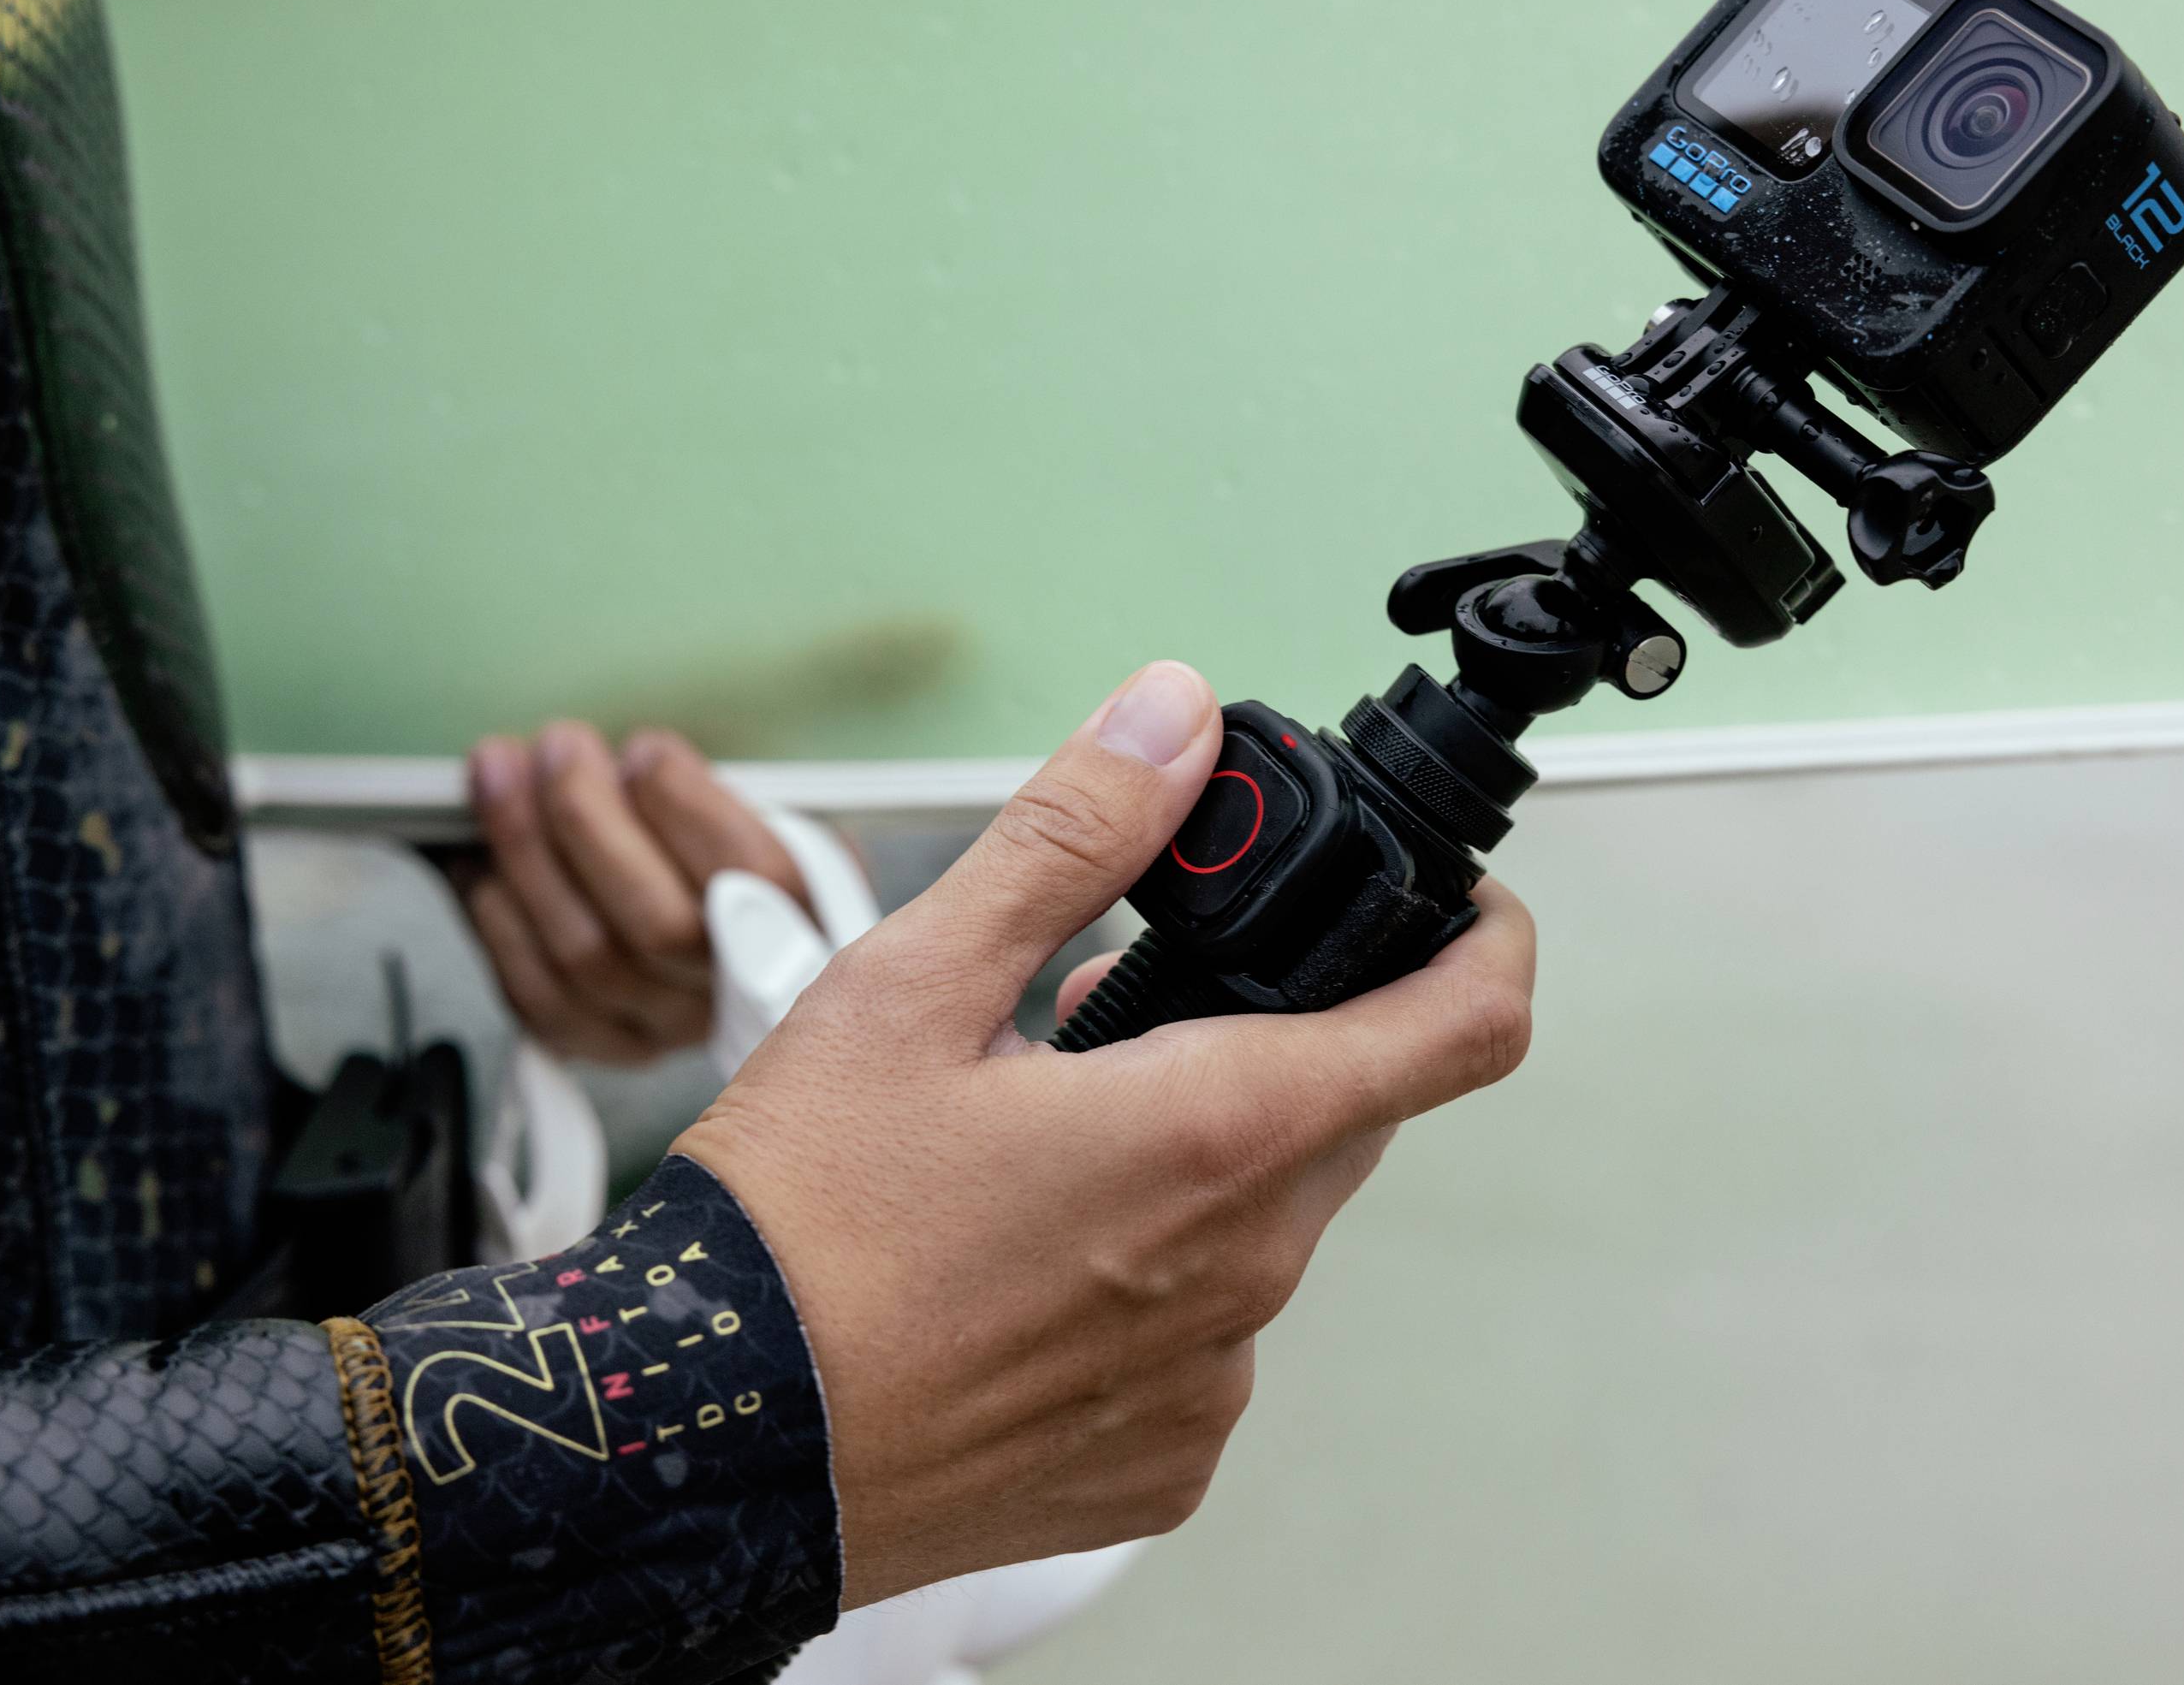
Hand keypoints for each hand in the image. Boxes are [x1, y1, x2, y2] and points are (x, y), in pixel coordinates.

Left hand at [461, 723, 811, 1062]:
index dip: (687, 808)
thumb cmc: (724, 852)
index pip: (759, 875)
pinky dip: (499, 920)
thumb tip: (618, 761)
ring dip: (526, 852)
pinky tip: (481, 861)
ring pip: (588, 956)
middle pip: (660, 923)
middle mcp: (744, 990)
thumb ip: (703, 789)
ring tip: (500, 776)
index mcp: (806, 916)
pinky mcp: (604, 1043)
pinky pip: (539, 997)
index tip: (644, 750)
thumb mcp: (756, 804)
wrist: (716, 933)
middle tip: (555, 746)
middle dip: (587, 818)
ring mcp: (671, 1026)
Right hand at [673, 661, 1534, 1606]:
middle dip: (1271, 1041)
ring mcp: (1208, 1382)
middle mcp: (1246, 1270)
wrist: (696, 1450)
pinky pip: (1205, 1342)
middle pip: (1344, 1113)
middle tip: (1129, 1015)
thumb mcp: (914, 984)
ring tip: (1039, 1147)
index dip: (1487, 946)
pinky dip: (1148, 1283)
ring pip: (1264, 1226)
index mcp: (1217, 1132)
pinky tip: (1019, 1270)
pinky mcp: (1160, 1465)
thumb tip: (1173, 719)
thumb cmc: (793, 1230)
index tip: (1459, 913)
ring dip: (1196, 1164)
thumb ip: (1072, 837)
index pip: (1464, 1026)